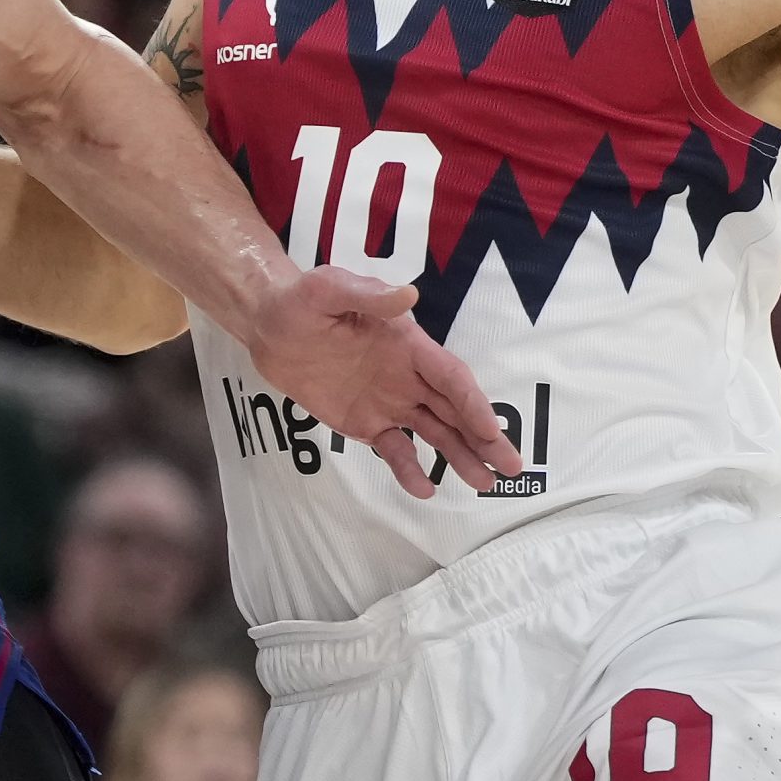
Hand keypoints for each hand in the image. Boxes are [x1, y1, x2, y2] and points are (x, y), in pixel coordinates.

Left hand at [243, 265, 524, 497]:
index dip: (473, 404)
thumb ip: (367, 294)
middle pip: (455, 409)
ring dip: (460, 457)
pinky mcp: (367, 423)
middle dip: (485, 438)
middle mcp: (408, 375)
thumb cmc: (302, 300)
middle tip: (511, 468)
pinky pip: (395, 449)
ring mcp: (390, 401)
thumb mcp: (328, 289)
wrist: (269, 326)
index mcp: (407, 344)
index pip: (450, 377)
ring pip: (436, 432)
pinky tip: (425, 491)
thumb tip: (409, 294)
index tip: (492, 431)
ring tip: (483, 485)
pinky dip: (410, 470)